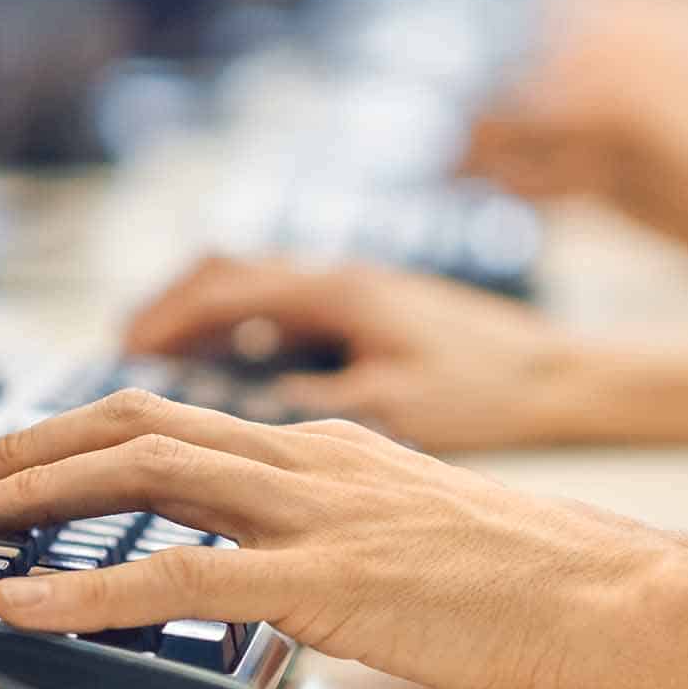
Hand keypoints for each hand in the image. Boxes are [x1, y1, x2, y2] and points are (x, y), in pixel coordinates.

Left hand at [0, 389, 687, 688]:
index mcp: (329, 447)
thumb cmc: (538, 575)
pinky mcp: (328, 579)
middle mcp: (310, 458)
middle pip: (139, 424)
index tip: (25, 469)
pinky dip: (87, 592)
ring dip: (34, 494)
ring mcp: (316, 511)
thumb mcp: (417, 533)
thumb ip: (341, 540)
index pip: (181, 422)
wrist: (623, 587)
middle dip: (32, 450)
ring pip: (143, 473)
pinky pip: (181, 581)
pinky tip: (22, 606)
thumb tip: (282, 581)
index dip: (85, 437)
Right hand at [124, 257, 587, 450]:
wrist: (569, 379)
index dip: (160, 322)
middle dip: (165, 311)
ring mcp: (358, 294)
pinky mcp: (374, 318)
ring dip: (198, 318)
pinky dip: (242, 331)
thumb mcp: (398, 408)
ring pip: (252, 289)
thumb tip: (234, 412)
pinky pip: (284, 310)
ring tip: (154, 363)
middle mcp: (341, 280)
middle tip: (118, 350)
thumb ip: (313, 405)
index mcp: (339, 295)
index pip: (220, 289)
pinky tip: (233, 373)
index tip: (118, 347)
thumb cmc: (496, 393)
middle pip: (222, 277)